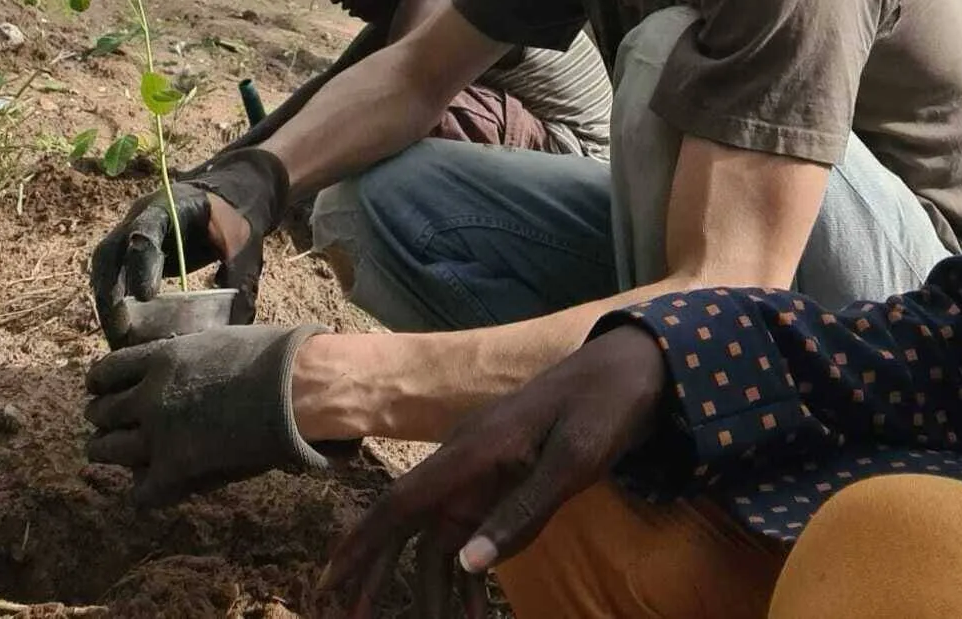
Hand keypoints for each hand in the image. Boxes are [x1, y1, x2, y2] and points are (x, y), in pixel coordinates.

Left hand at [85, 322, 341, 506]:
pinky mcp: (173, 470)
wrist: (294, 389)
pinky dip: (142, 489)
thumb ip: (186, 355)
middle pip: (100, 412)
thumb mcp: (216, 340)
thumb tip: (177, 363)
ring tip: (119, 452)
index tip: (104, 388)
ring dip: (108, 450)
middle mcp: (149, 395)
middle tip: (112, 422)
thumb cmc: (269, 356)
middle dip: (102, 417)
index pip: (106, 371)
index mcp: (161, 358)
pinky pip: (138, 491)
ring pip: (105, 449)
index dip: (100, 382)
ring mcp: (157, 435)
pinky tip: (153, 484)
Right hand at [89, 147, 288, 345]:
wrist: (228, 197)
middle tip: (119, 332)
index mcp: (170, 205)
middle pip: (109, 253)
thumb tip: (238, 323)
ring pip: (105, 268)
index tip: (146, 297)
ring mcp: (129, 233)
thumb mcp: (242, 240)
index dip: (142, 264)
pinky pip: (111, 277)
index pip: (145, 231)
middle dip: (110, 294)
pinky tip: (123, 332)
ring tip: (118, 340)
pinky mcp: (129, 252)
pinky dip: (114, 303)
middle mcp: (140, 217)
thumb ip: (238, 273)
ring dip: (107, 304)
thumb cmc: (234, 218)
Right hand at [322, 326, 668, 618]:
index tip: (327, 582)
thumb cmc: (605, 407)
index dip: (361, 543)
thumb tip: (465, 566)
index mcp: (474, 448)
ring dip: (428, 585)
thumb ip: (522, 512)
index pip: (402, 500)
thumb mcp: (574, 461)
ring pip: (437, 534)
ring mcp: (484, 468)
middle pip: (406, 521)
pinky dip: (464, 572)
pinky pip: (470, 529)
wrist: (634, 366)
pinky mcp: (504, 477)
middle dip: (377, 572)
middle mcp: (467, 458)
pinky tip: (472, 610)